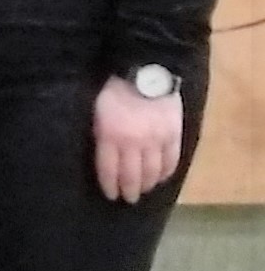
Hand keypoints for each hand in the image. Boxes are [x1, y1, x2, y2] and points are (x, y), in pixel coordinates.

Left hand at [92, 77, 183, 203]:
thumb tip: (101, 154)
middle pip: (132, 175)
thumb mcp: (97, 111)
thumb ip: (100, 134)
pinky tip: (162, 178)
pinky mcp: (174, 134)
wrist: (147, 70)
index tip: (110, 195)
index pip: (109, 170)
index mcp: (110, 136)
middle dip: (129, 190)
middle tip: (128, 199)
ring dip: (147, 184)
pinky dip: (166, 172)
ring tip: (144, 191)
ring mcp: (156, 140)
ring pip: (152, 171)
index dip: (110, 186)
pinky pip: (171, 160)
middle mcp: (134, 143)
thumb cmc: (114, 88)